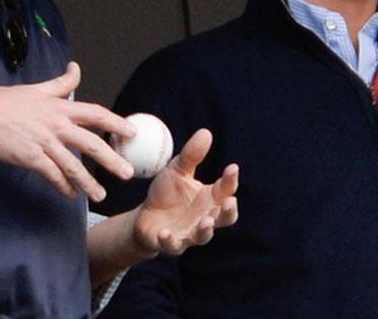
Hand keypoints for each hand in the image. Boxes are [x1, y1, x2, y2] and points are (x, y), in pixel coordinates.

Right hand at [0, 61, 136, 199]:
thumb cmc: (5, 101)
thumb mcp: (37, 89)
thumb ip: (61, 83)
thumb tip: (76, 67)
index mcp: (60, 107)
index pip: (95, 114)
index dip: (116, 123)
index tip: (132, 132)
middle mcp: (56, 125)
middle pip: (91, 144)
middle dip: (111, 160)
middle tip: (127, 172)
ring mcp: (43, 143)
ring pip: (72, 165)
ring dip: (88, 182)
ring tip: (100, 195)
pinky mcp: (30, 158)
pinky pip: (52, 175)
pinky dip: (62, 185)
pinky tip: (70, 194)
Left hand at [132, 128, 238, 255]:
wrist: (145, 218)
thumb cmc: (167, 193)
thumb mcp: (177, 170)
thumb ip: (192, 155)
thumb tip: (206, 132)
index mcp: (210, 198)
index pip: (226, 189)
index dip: (231, 180)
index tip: (232, 167)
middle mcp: (205, 217)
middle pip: (225, 218)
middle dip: (229, 212)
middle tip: (230, 202)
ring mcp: (190, 233)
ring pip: (203, 236)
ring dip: (206, 230)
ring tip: (206, 222)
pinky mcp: (172, 244)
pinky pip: (174, 245)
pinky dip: (170, 241)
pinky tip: (165, 233)